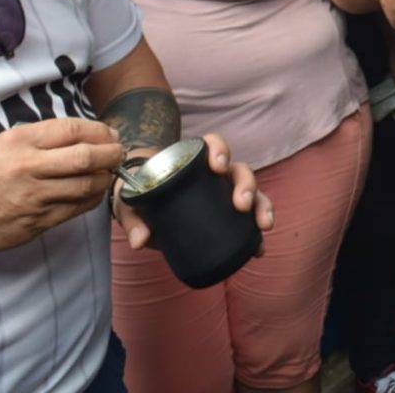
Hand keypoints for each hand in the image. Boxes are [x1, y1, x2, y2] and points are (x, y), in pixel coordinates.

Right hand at [0, 117, 121, 255]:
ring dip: (105, 178)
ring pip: (86, 186)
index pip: (72, 130)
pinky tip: (94, 191)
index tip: (110, 134)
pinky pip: (76, 209)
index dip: (99, 131)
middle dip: (111, 154)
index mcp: (19, 142)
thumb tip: (91, 133)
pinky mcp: (37, 222)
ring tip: (109, 171)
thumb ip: (44, 136)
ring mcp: (32, 198)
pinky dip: (92, 198)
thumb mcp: (6, 143)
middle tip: (119, 152)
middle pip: (85, 158)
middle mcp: (27, 168)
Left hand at [114, 133, 274, 251]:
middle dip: (246, 185)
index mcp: (194, 161)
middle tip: (242, 205)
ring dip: (261, 207)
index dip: (219, 150)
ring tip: (263, 226)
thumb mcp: (130, 202)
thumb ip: (133, 218)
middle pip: (240, 171)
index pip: (213, 144)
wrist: (143, 209)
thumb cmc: (138, 195)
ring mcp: (224, 196)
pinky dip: (255, 237)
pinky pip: (248, 224)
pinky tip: (259, 250)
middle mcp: (216, 176)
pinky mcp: (227, 219)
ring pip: (253, 194)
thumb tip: (140, 241)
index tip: (217, 166)